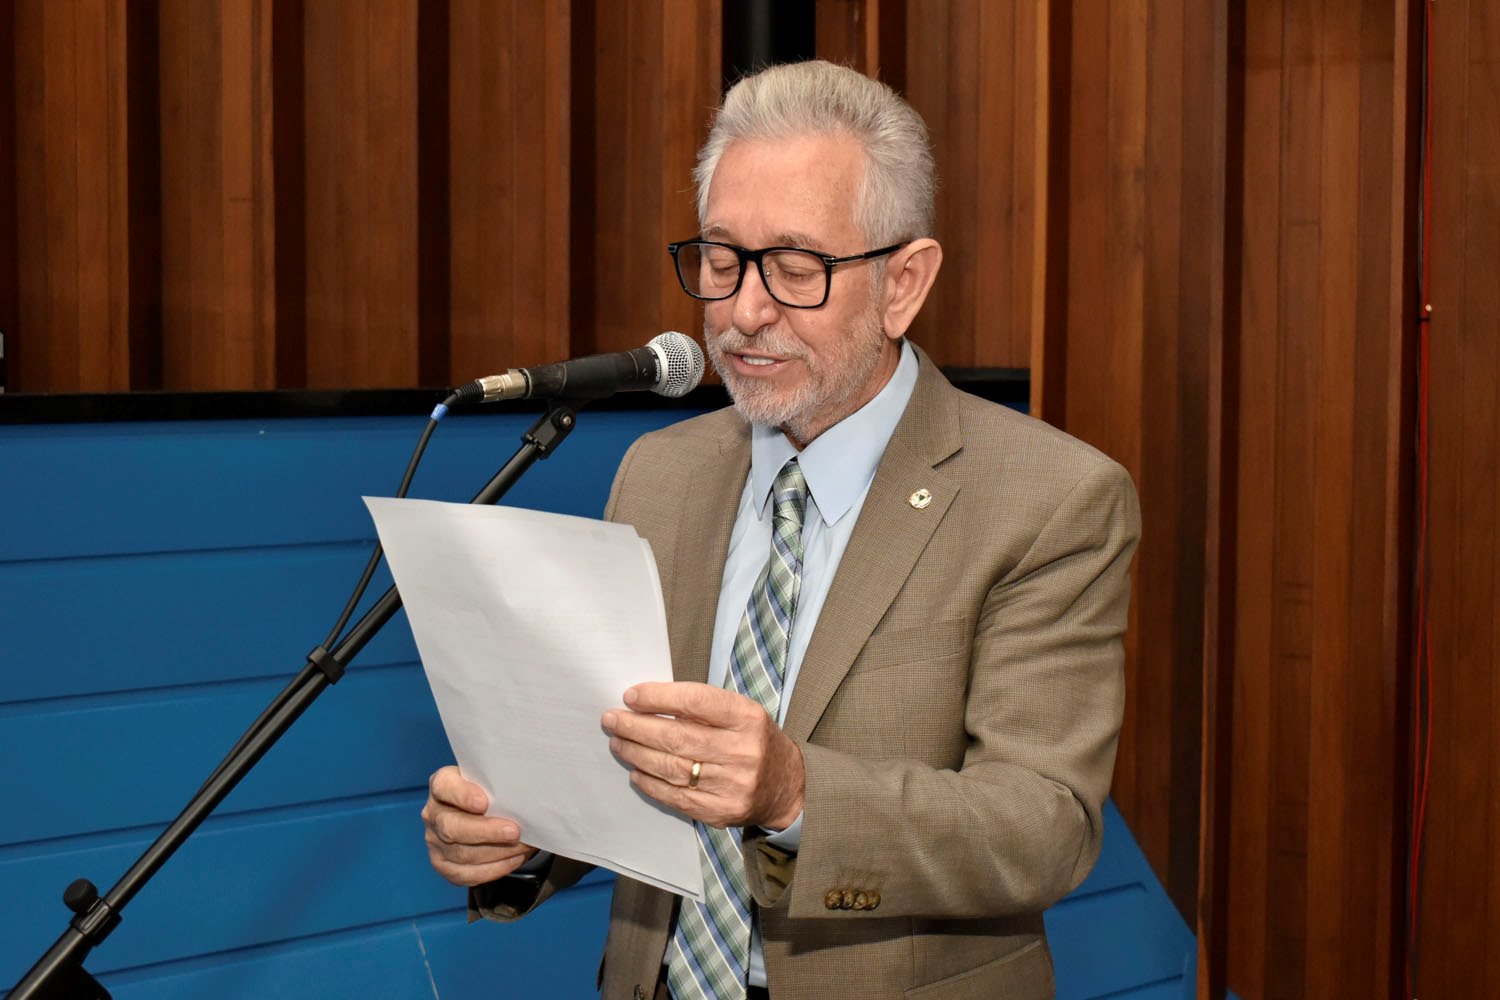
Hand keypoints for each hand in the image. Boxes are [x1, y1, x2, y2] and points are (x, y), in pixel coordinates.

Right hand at [421, 765, 538, 885]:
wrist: (490, 812)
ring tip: (522, 846)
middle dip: (486, 831)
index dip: (462, 795)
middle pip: (452, 826)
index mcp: (442, 785)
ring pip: (461, 853)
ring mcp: (435, 841)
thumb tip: (524, 797)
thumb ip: (502, 784)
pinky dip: (494, 869)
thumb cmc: (493, 794)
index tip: (484, 803)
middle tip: (514, 831)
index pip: (444, 786)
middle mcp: (434, 813)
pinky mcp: (443, 864)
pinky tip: (513, 859)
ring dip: (497, 852)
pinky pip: (466, 874)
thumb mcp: (495, 782)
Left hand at [601, 682, 804, 829]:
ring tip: (618, 742)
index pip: (695, 701)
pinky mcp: (721, 811)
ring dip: (637, 754)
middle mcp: (741, 751)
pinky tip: (636, 772)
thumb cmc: (753, 740)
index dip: (659, 697)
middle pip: (678, 737)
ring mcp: (732, 785)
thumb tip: (647, 702)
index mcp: (747, 717)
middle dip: (637, 727)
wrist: (787, 787)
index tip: (631, 696)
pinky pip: (676, 798)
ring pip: (672, 768)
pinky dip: (651, 783)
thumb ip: (702, 707)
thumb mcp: (740, 713)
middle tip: (612, 720)